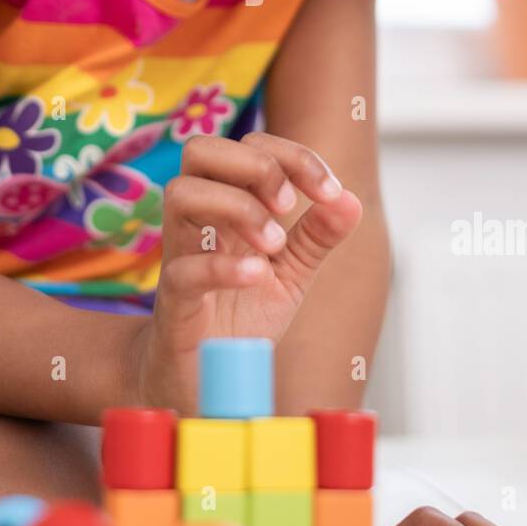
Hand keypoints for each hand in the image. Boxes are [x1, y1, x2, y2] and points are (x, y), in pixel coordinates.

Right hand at [134, 132, 361, 412]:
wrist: (202, 380)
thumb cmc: (238, 316)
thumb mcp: (290, 273)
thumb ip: (318, 236)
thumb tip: (351, 199)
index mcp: (228, 206)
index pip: (250, 145)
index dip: (294, 156)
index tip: (329, 191)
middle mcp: (199, 222)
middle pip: (200, 150)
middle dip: (256, 164)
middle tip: (288, 206)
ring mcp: (180, 257)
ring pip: (181, 194)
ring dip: (238, 207)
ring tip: (274, 243)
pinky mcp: (174, 304)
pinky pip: (183, 269)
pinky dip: (224, 266)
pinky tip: (258, 275)